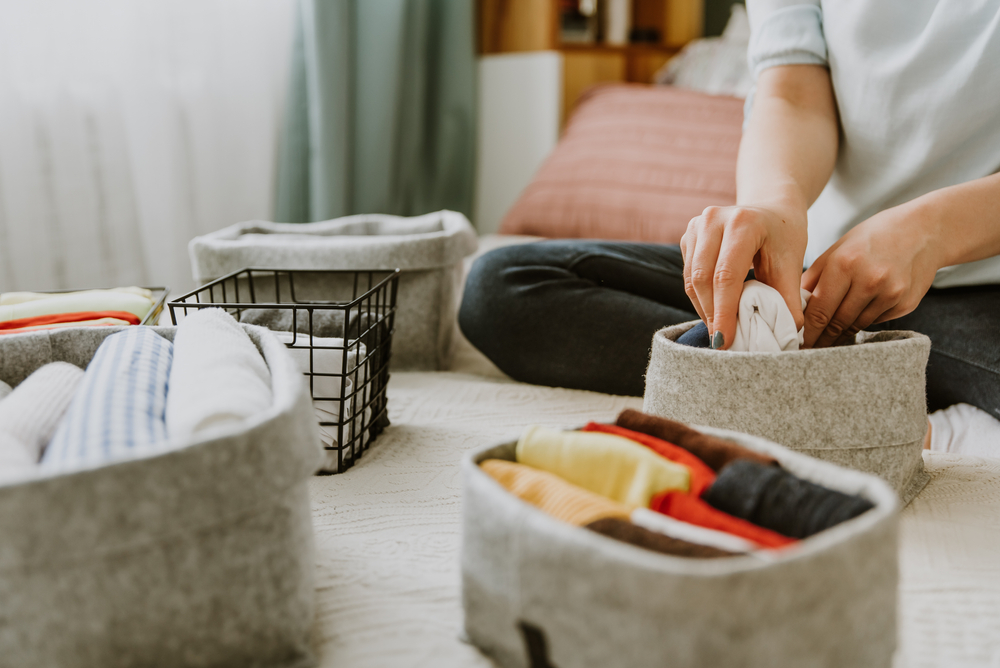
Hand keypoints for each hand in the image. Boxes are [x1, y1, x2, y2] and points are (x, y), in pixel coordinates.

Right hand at [680, 205, 807, 348]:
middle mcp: (714, 219)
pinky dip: (700, 298)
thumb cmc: (784, 236)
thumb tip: (788, 336)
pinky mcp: (688, 236)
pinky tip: (715, 310)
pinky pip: (688, 275)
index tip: (725, 341)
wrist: (771, 209)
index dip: (724, 312)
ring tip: (719, 329)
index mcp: (743, 222)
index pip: (726, 275)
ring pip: (691, 279)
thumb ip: (788, 298)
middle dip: (712, 314)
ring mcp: (697, 225)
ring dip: (704, 309)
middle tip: (722, 341)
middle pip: (703, 278)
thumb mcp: (792, 263)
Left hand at [801, 202, 942, 347]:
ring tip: (829, 339)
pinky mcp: (906, 303)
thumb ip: (814, 278)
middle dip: (821, 339)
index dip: (806, 332)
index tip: (797, 344)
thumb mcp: (837, 249)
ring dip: (841, 333)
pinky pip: (876, 321)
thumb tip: (793, 306)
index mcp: (844, 264)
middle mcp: (869, 280)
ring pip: (856, 326)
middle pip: (837, 323)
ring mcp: (890, 293)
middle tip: (808, 350)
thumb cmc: (872, 238)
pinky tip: (860, 314)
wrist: (924, 231)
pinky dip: (864, 321)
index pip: (818, 310)